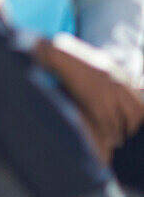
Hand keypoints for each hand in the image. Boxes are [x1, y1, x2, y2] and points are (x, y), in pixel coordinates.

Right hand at [37, 34, 143, 149]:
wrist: (60, 54)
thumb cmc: (76, 59)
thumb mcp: (102, 64)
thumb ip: (114, 77)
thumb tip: (125, 87)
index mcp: (122, 77)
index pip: (140, 104)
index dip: (139, 118)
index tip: (133, 125)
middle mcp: (118, 86)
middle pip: (135, 114)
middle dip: (131, 128)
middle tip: (126, 135)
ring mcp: (107, 93)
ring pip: (120, 121)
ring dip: (118, 134)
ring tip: (115, 142)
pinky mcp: (94, 99)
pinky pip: (105, 122)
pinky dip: (107, 133)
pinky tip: (106, 140)